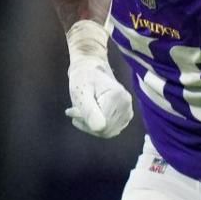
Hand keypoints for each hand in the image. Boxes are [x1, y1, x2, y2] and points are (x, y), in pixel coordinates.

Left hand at [63, 20, 133, 138]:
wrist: (90, 68)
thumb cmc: (83, 77)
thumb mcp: (81, 92)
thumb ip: (89, 111)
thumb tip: (99, 129)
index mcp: (118, 98)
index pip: (101, 126)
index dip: (85, 122)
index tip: (72, 110)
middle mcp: (127, 105)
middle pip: (105, 130)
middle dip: (87, 123)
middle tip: (74, 111)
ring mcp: (128, 111)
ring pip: (107, 131)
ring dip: (90, 125)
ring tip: (80, 111)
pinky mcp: (126, 116)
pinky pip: (111, 129)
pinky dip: (97, 125)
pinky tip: (88, 115)